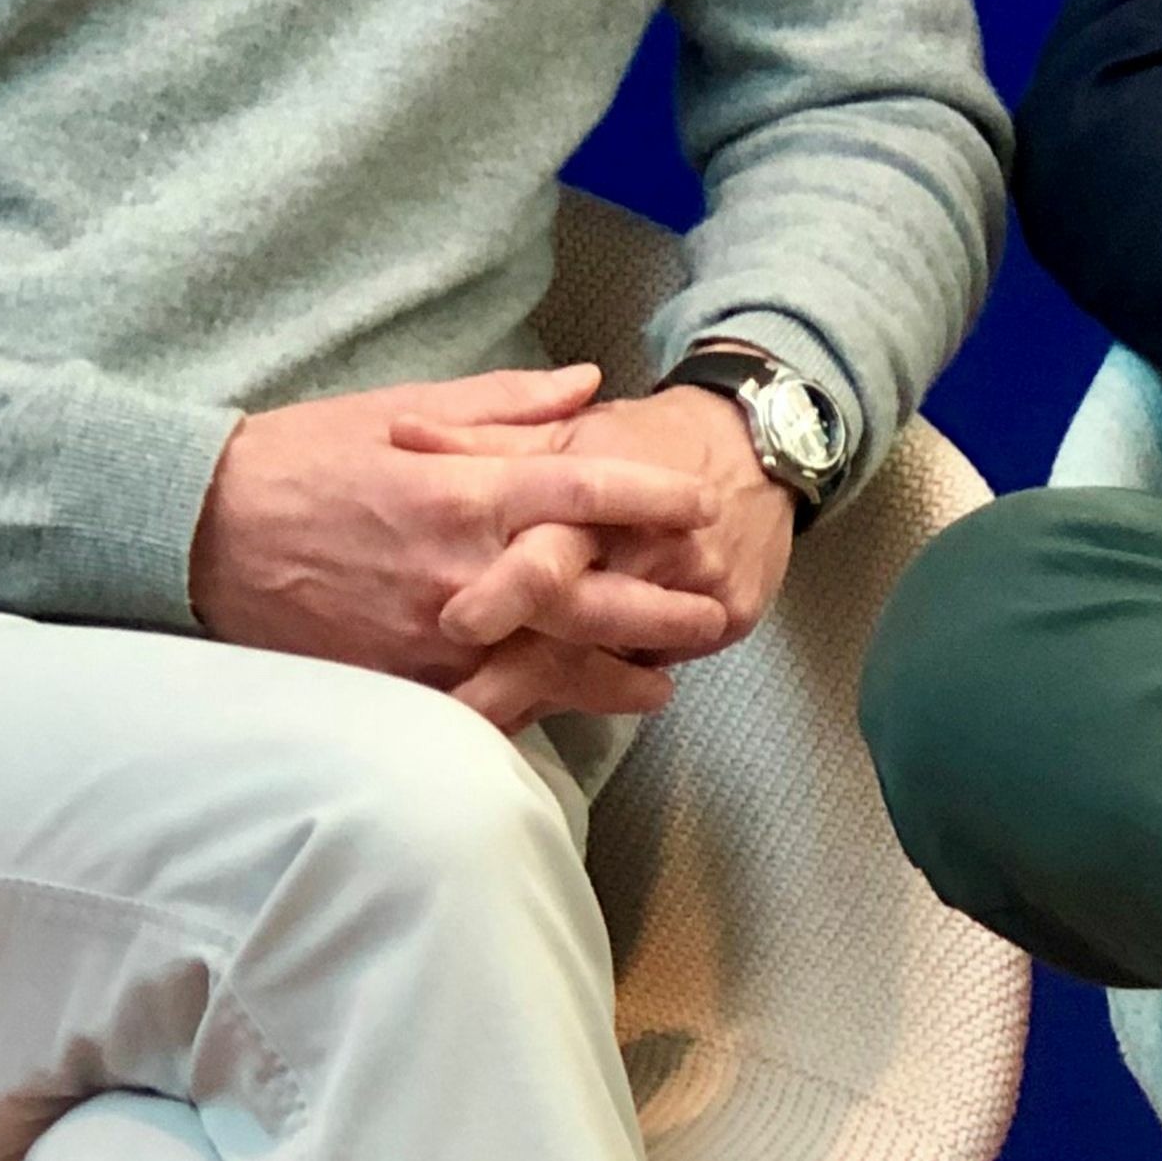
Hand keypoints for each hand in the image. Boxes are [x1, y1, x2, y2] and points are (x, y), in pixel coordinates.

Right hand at [188, 366, 729, 724]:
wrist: (205, 527)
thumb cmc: (309, 453)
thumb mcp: (411, 405)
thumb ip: (509, 404)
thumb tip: (588, 386)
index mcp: (465, 488)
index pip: (581, 488)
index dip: (650, 495)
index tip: (703, 502)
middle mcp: (457, 566)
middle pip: (583, 596)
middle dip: (657, 609)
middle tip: (715, 613)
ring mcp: (426, 634)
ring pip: (541, 665)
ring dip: (607, 675)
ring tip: (661, 682)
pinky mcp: (394, 682)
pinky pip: (477, 705)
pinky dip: (527, 711)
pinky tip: (565, 715)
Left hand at [396, 386, 799, 675]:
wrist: (760, 441)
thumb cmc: (644, 437)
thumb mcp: (569, 432)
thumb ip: (484, 439)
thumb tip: (401, 432)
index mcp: (601, 495)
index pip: (552, 551)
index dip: (505, 593)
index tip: (454, 627)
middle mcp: (650, 544)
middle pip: (581, 623)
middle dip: (517, 675)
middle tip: (456, 713)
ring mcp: (699, 585)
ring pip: (621, 657)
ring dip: (555, 697)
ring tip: (492, 728)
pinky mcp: (735, 616)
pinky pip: (665, 665)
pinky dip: (615, 691)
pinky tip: (559, 712)